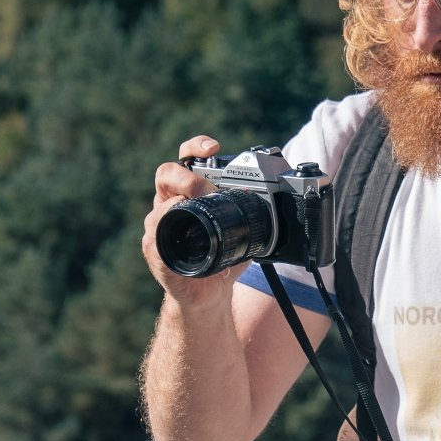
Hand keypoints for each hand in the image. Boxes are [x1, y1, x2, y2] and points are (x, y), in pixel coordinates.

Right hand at [141, 135, 244, 303]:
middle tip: (207, 189)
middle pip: (166, 175)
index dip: (195, 147)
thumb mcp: (242, 231)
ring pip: (159, 208)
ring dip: (179, 205)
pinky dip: (165, 233)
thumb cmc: (221, 257)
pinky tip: (179, 231)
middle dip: (188, 177)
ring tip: (198, 208)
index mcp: (188, 193)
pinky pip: (154, 239)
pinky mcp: (155, 253)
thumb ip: (255, 213)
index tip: (212, 147)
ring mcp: (159, 228)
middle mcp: (169, 205)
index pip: (185, 160)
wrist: (208, 294)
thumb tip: (286, 201)